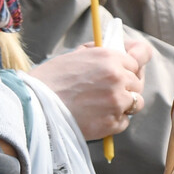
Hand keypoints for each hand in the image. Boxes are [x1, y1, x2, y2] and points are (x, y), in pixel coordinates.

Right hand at [31, 40, 150, 141]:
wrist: (33, 107)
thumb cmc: (49, 80)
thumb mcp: (76, 56)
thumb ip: (101, 55)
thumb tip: (121, 51)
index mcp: (110, 57)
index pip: (140, 58)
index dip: (134, 63)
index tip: (131, 67)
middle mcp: (118, 77)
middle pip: (137, 81)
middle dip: (127, 85)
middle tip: (111, 90)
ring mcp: (117, 101)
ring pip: (136, 102)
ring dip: (124, 103)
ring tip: (104, 104)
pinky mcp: (113, 122)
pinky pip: (124, 121)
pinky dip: (114, 120)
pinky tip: (97, 117)